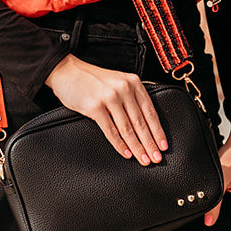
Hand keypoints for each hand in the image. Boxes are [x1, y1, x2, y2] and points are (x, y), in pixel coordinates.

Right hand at [45, 53, 167, 164]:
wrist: (66, 71)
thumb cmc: (92, 79)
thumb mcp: (118, 82)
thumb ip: (131, 97)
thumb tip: (144, 124)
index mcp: (133, 82)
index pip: (150, 111)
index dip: (158, 131)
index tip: (163, 145)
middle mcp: (124, 89)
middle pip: (141, 122)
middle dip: (150, 143)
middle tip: (157, 158)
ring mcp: (109, 98)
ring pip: (128, 129)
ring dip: (138, 147)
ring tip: (144, 159)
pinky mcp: (95, 107)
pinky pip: (111, 131)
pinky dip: (120, 144)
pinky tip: (127, 153)